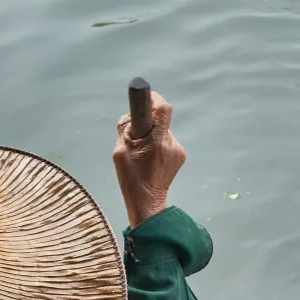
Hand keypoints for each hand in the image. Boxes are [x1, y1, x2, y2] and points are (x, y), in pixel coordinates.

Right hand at [113, 91, 185, 227]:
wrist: (147, 201)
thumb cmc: (131, 177)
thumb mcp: (120, 150)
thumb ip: (124, 128)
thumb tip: (130, 116)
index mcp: (158, 140)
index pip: (163, 109)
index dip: (153, 99)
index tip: (144, 98)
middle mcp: (172, 143)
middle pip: (160, 120)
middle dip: (146, 122)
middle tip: (134, 136)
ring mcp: (178, 151)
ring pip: (162, 132)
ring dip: (151, 135)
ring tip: (141, 153)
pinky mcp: (179, 156)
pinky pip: (165, 142)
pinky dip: (156, 144)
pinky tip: (149, 159)